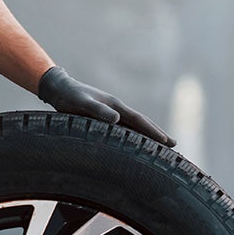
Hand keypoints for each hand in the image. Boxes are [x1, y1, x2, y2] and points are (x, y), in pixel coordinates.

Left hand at [38, 66, 175, 146]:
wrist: (59, 88)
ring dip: (148, 136)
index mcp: (115, 106)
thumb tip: (117, 120)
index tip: (167, 142)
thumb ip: (97, 111)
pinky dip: (133, 136)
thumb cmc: (69, 97)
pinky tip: (135, 144)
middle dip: (157, 134)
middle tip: (174, 145)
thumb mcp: (82, 104)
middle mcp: (117, 109)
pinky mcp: (104, 118)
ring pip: (134, 126)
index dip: (153, 132)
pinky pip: (124, 129)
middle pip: (142, 123)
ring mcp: (112, 113)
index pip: (139, 121)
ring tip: (160, 146)